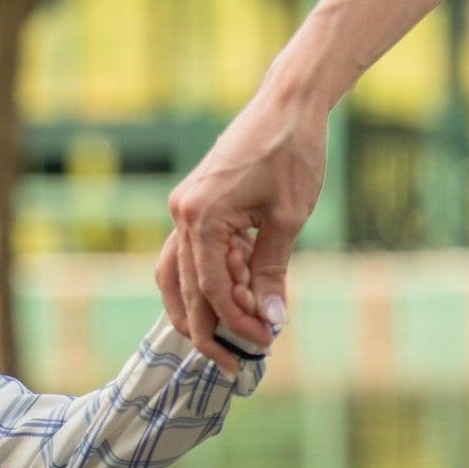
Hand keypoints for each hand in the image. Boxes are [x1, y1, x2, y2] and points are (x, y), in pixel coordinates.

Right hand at [157, 88, 328, 356]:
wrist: (288, 102)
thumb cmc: (293, 152)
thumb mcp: (289, 219)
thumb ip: (273, 272)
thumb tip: (271, 321)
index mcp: (201, 216)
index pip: (212, 289)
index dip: (237, 322)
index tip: (264, 344)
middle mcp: (182, 213)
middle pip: (184, 290)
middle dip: (210, 330)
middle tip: (233, 364)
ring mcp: (183, 208)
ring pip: (175, 276)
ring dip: (194, 311)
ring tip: (217, 342)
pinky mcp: (193, 203)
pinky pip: (186, 255)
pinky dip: (201, 282)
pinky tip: (224, 301)